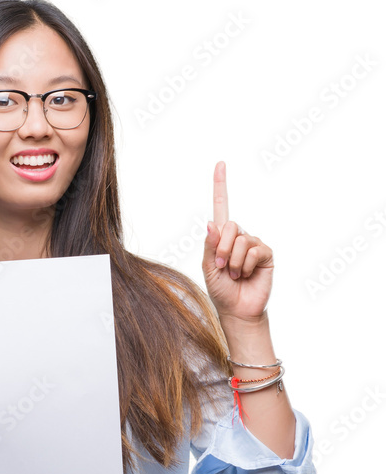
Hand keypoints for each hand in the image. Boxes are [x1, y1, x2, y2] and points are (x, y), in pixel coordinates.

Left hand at [202, 161, 273, 322]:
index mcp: (222, 237)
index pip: (222, 207)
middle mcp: (239, 236)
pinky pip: (254, 250)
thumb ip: (209, 246)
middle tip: (221, 267)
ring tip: (234, 275)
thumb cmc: (221, 290)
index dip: (220, 186)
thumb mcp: (208, 268)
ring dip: (233, 261)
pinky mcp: (266, 254)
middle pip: (229, 225)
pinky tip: (246, 275)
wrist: (238, 310)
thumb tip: (211, 222)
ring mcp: (254, 244)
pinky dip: (246, 264)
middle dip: (221, 249)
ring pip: (241, 240)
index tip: (220, 163)